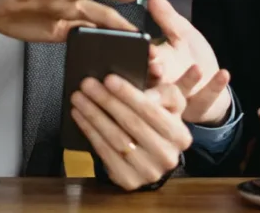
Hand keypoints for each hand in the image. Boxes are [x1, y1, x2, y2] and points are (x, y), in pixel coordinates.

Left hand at [69, 67, 198, 190]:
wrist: (152, 155)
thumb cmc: (158, 122)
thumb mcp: (170, 104)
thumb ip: (164, 93)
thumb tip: (146, 94)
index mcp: (180, 136)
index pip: (151, 110)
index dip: (128, 94)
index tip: (108, 79)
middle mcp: (167, 157)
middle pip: (131, 123)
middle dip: (106, 101)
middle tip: (87, 84)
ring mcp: (148, 172)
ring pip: (115, 138)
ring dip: (93, 115)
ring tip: (79, 98)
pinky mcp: (129, 181)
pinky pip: (105, 153)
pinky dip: (90, 132)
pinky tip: (79, 116)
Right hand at [145, 0, 230, 124]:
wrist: (211, 85)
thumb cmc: (192, 58)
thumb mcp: (182, 34)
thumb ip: (167, 19)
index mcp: (155, 65)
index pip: (143, 62)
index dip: (142, 58)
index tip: (145, 50)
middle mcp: (163, 85)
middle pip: (153, 83)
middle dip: (154, 76)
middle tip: (158, 67)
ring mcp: (181, 99)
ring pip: (177, 95)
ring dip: (186, 82)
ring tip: (196, 69)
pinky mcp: (199, 108)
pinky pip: (206, 99)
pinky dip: (215, 86)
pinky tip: (225, 73)